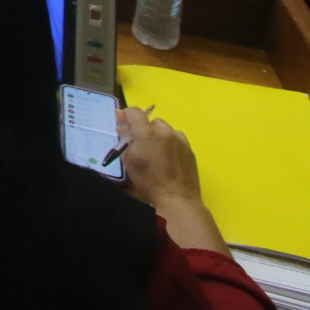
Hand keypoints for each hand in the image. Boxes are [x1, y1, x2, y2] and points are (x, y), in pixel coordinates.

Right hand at [120, 107, 229, 254]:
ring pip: (164, 128)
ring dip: (157, 134)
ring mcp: (179, 138)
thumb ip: (124, 136)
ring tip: (156, 152)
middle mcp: (164, 130)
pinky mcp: (189, 148)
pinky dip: (170, 142)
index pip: (134, 111)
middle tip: (141, 145)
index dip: (126, 116)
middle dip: (143, 128)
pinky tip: (168, 156)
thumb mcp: (128, 159)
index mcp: (146, 132)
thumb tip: (120, 119)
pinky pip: (176, 137)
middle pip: (150, 120)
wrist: (177, 198)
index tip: (124, 128)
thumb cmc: (148, 180)